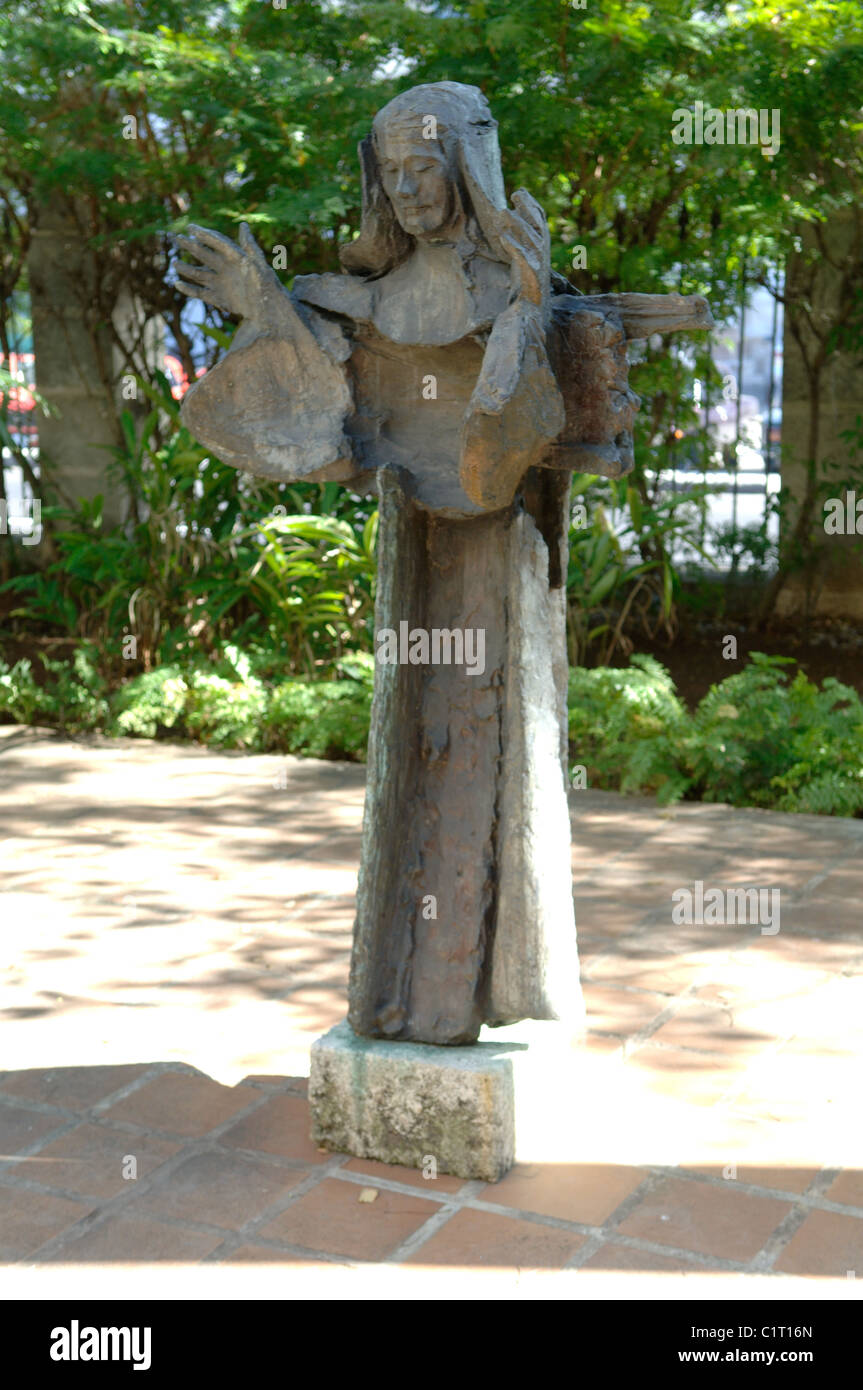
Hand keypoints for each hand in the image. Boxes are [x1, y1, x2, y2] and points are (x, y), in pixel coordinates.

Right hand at [173, 222, 281, 322]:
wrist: (269, 313)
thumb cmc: (267, 287)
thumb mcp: (258, 265)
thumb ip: (249, 246)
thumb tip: (243, 225)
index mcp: (235, 258)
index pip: (217, 242)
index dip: (204, 234)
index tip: (190, 227)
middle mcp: (225, 269)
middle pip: (203, 254)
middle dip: (190, 246)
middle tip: (177, 238)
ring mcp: (220, 284)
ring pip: (198, 274)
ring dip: (186, 268)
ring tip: (175, 263)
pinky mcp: (218, 298)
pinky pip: (200, 293)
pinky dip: (188, 289)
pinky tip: (177, 284)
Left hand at [461, 164, 549, 312]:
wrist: (531, 317)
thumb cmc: (525, 292)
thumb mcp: (522, 264)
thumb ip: (519, 247)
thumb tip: (508, 229)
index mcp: (542, 250)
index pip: (540, 222)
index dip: (531, 206)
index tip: (520, 192)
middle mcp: (543, 256)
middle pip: (539, 226)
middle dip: (528, 208)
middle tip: (515, 193)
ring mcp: (539, 267)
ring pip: (532, 240)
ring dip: (517, 225)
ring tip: (502, 212)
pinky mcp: (532, 279)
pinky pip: (523, 259)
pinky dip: (514, 247)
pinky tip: (502, 237)